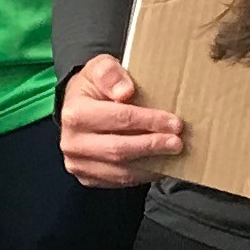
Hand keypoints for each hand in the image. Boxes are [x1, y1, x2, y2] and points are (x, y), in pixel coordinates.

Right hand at [59, 54, 181, 190]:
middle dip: (153, 146)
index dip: (149, 121)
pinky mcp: (87, 178)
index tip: (174, 123)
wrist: (78, 107)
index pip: (119, 119)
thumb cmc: (95, 87)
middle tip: (178, 142)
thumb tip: (125, 92)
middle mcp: (72, 142)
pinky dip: (142, 175)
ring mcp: (78, 163)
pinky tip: (158, 164)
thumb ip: (110, 73)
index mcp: (75, 113)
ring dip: (151, 164)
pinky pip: (119, 181)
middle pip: (119, 150)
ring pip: (121, 171)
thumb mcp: (101, 67)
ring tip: (172, 154)